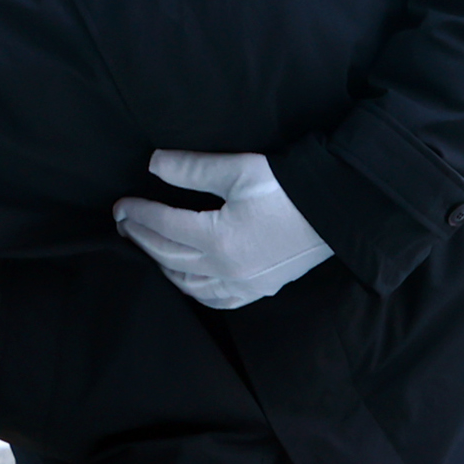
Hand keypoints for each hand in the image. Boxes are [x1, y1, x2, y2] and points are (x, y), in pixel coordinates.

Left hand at [113, 150, 332, 309]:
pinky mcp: (261, 288)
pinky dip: (195, 290)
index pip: (164, 226)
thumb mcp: (240, 170)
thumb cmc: (292, 187)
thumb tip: (154, 163)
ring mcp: (244, 283)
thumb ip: (193, 170)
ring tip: (148, 247)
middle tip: (124, 224)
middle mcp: (226, 269)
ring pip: (188, 283)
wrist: (343, 210)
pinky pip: (218, 299)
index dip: (137, 214)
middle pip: (169, 255)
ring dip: (163, 265)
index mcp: (218, 239)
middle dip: (142, 238)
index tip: (120, 205)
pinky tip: (187, 281)